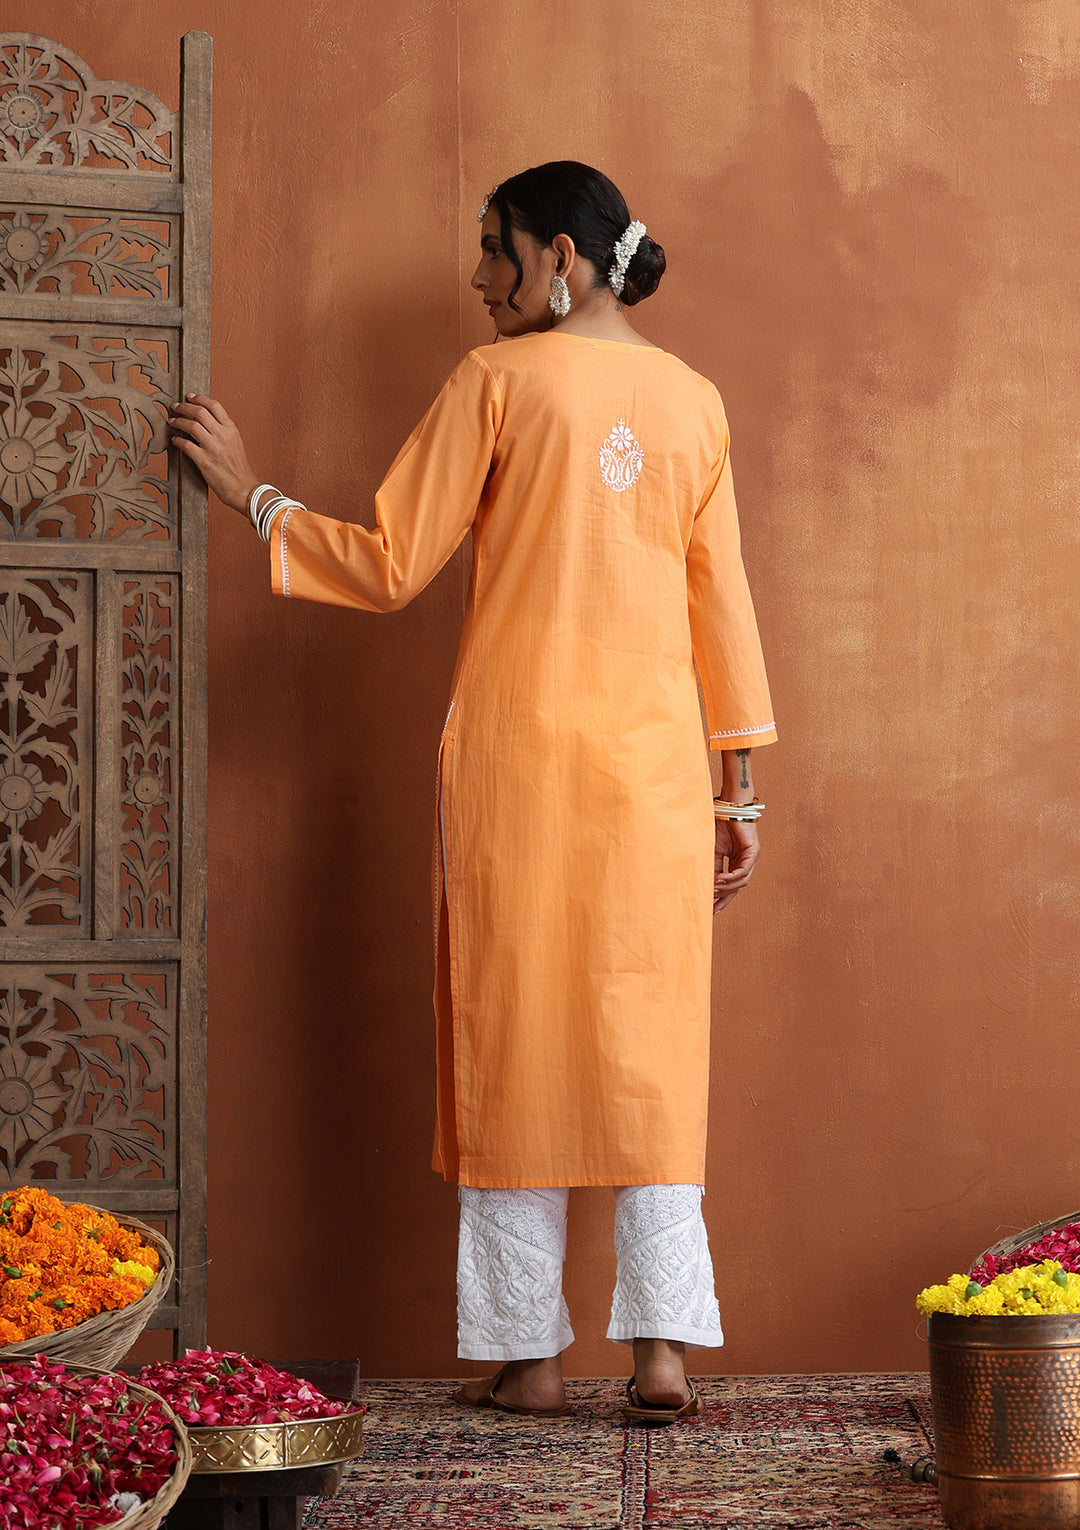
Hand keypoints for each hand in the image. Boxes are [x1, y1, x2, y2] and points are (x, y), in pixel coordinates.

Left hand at [169, 395, 258, 514]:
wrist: (244, 489)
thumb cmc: (239, 469)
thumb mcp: (236, 443)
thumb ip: (223, 430)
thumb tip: (206, 421)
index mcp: (231, 430)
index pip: (215, 406)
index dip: (199, 398)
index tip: (189, 396)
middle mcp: (223, 436)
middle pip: (200, 412)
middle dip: (184, 406)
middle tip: (175, 406)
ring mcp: (214, 448)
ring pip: (191, 426)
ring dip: (178, 421)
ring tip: (172, 421)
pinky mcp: (205, 461)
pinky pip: (186, 445)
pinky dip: (177, 440)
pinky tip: (174, 440)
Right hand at [713, 816, 758, 912]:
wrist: (726, 806)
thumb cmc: (718, 825)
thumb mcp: (712, 851)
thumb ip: (712, 867)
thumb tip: (707, 886)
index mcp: (735, 862)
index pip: (731, 886)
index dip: (722, 899)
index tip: (711, 910)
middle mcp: (745, 862)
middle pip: (737, 888)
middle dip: (724, 898)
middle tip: (712, 906)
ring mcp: (751, 858)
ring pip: (741, 882)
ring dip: (727, 887)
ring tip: (713, 889)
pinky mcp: (753, 852)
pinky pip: (743, 870)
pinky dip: (732, 877)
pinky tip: (720, 879)